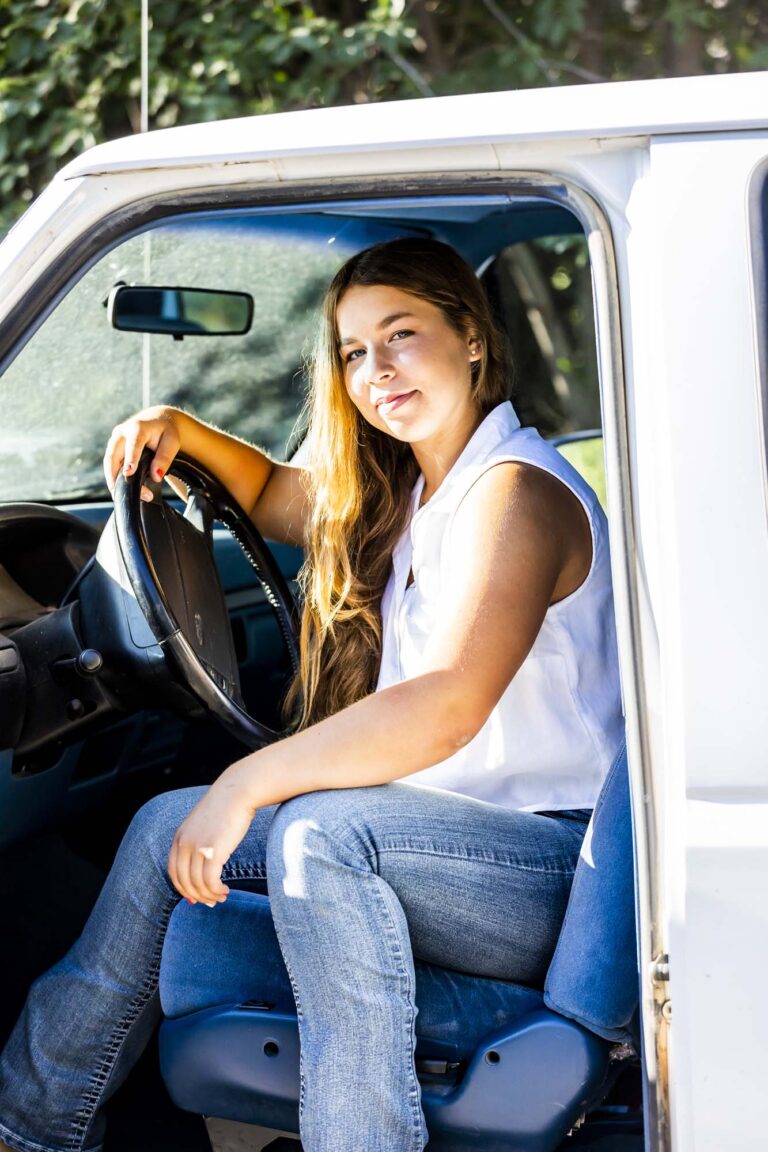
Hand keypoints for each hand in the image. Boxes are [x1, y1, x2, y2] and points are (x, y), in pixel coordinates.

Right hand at [103, 406, 181, 501]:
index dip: (130, 459)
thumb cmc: (166, 432)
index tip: (128, 473)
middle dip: (115, 476)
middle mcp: (122, 432)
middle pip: (113, 455)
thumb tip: (156, 476)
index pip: (133, 444)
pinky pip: (110, 464)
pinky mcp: (113, 447)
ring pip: (109, 462)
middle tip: (121, 494)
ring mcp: (115, 439)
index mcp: (138, 427)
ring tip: (120, 495)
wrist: (157, 420)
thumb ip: (164, 458)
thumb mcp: (172, 443)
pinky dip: (114, 476)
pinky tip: (120, 488)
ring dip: (113, 479)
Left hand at [167, 771, 257, 905]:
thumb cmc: (225, 807)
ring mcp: (197, 848)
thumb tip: (203, 862)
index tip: (195, 897)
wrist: (238, 792)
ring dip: (210, 895)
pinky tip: (225, 890)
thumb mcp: (203, 824)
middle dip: (197, 896)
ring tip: (222, 896)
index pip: (173, 872)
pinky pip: (210, 881)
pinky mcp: (213, 851)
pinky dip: (216, 890)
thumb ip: (198, 841)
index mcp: (179, 837)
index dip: (183, 889)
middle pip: (184, 882)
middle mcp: (184, 844)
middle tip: (211, 902)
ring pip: (198, 884)